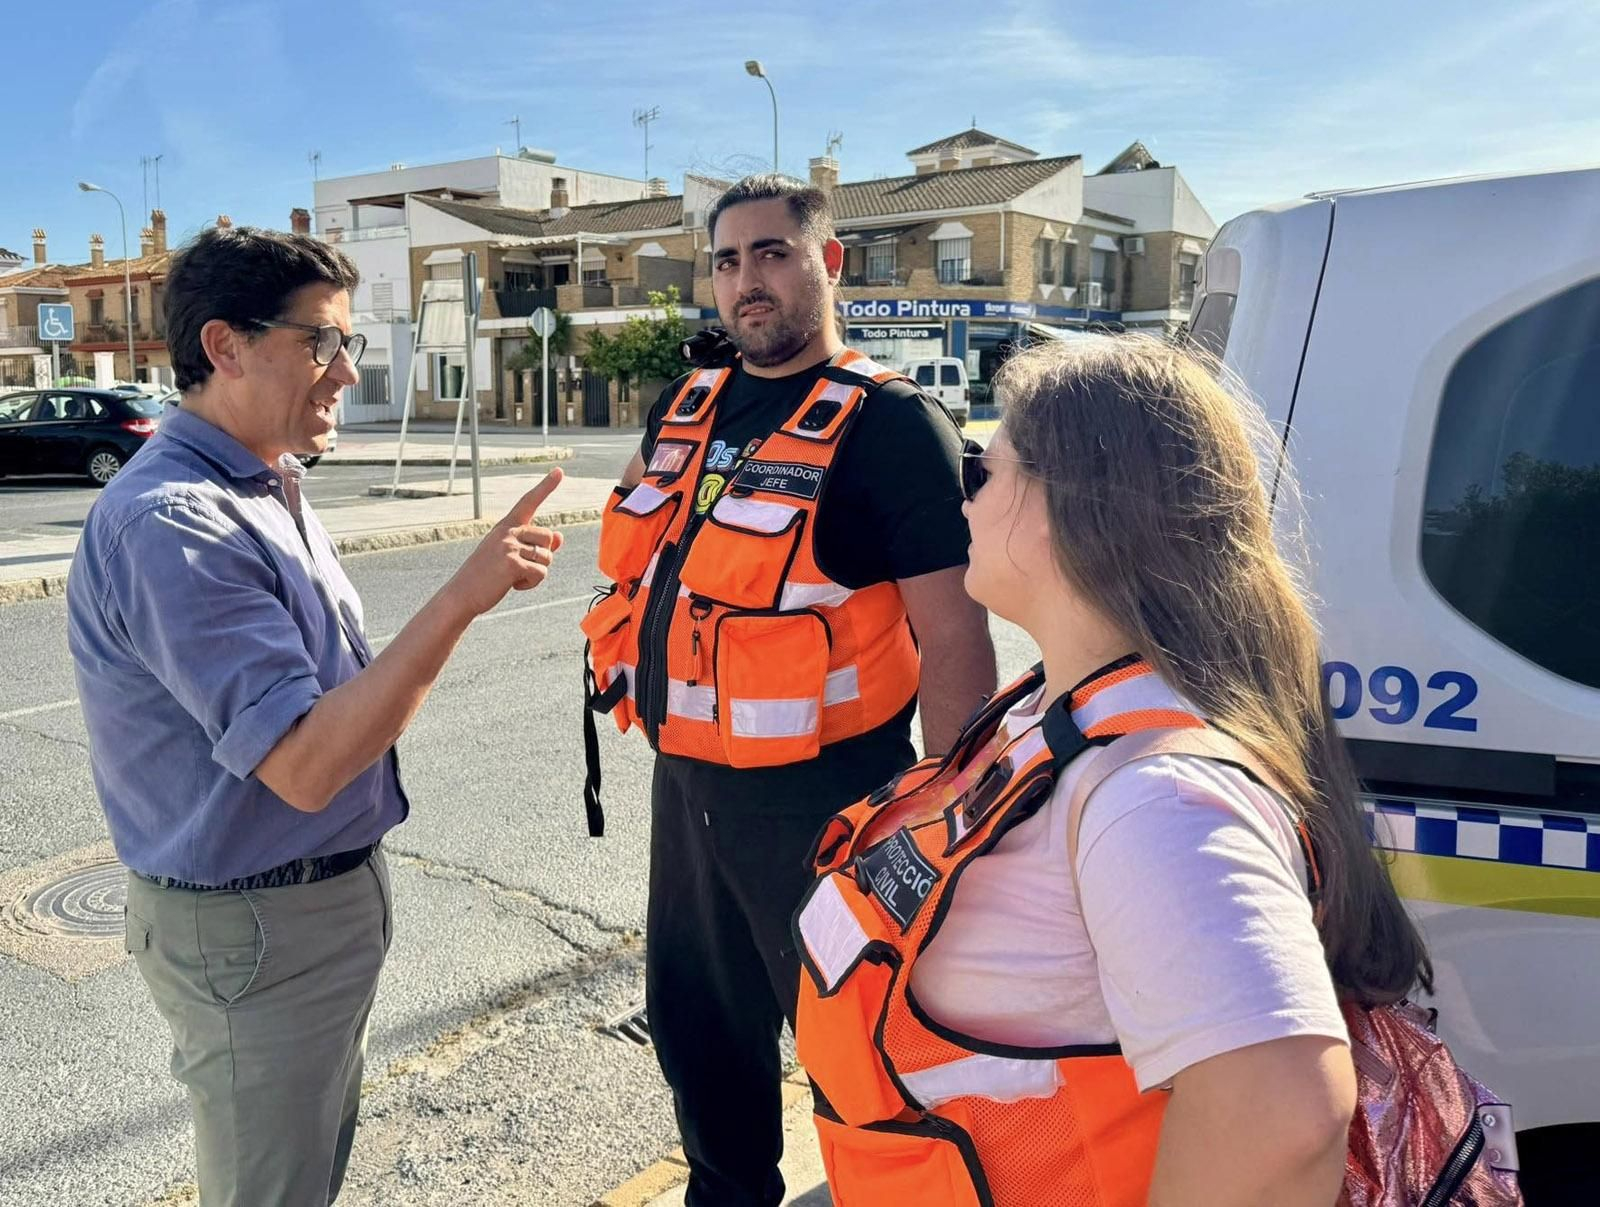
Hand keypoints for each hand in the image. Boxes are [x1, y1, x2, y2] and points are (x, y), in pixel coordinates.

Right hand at [445, 469, 565, 617]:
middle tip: (520, 566)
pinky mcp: (512, 564)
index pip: (528, 502)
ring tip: (512, 576)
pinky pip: (541, 573)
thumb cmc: (486, 574)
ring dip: (536, 572)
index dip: (546, 486)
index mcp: (505, 526)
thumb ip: (534, 544)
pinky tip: (512, 584)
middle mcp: (508, 532)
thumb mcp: (508, 554)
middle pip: (549, 537)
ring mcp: (509, 547)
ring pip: (547, 558)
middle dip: (543, 555)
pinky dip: (531, 584)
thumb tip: (559, 536)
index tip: (559, 471)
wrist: (461, 593)